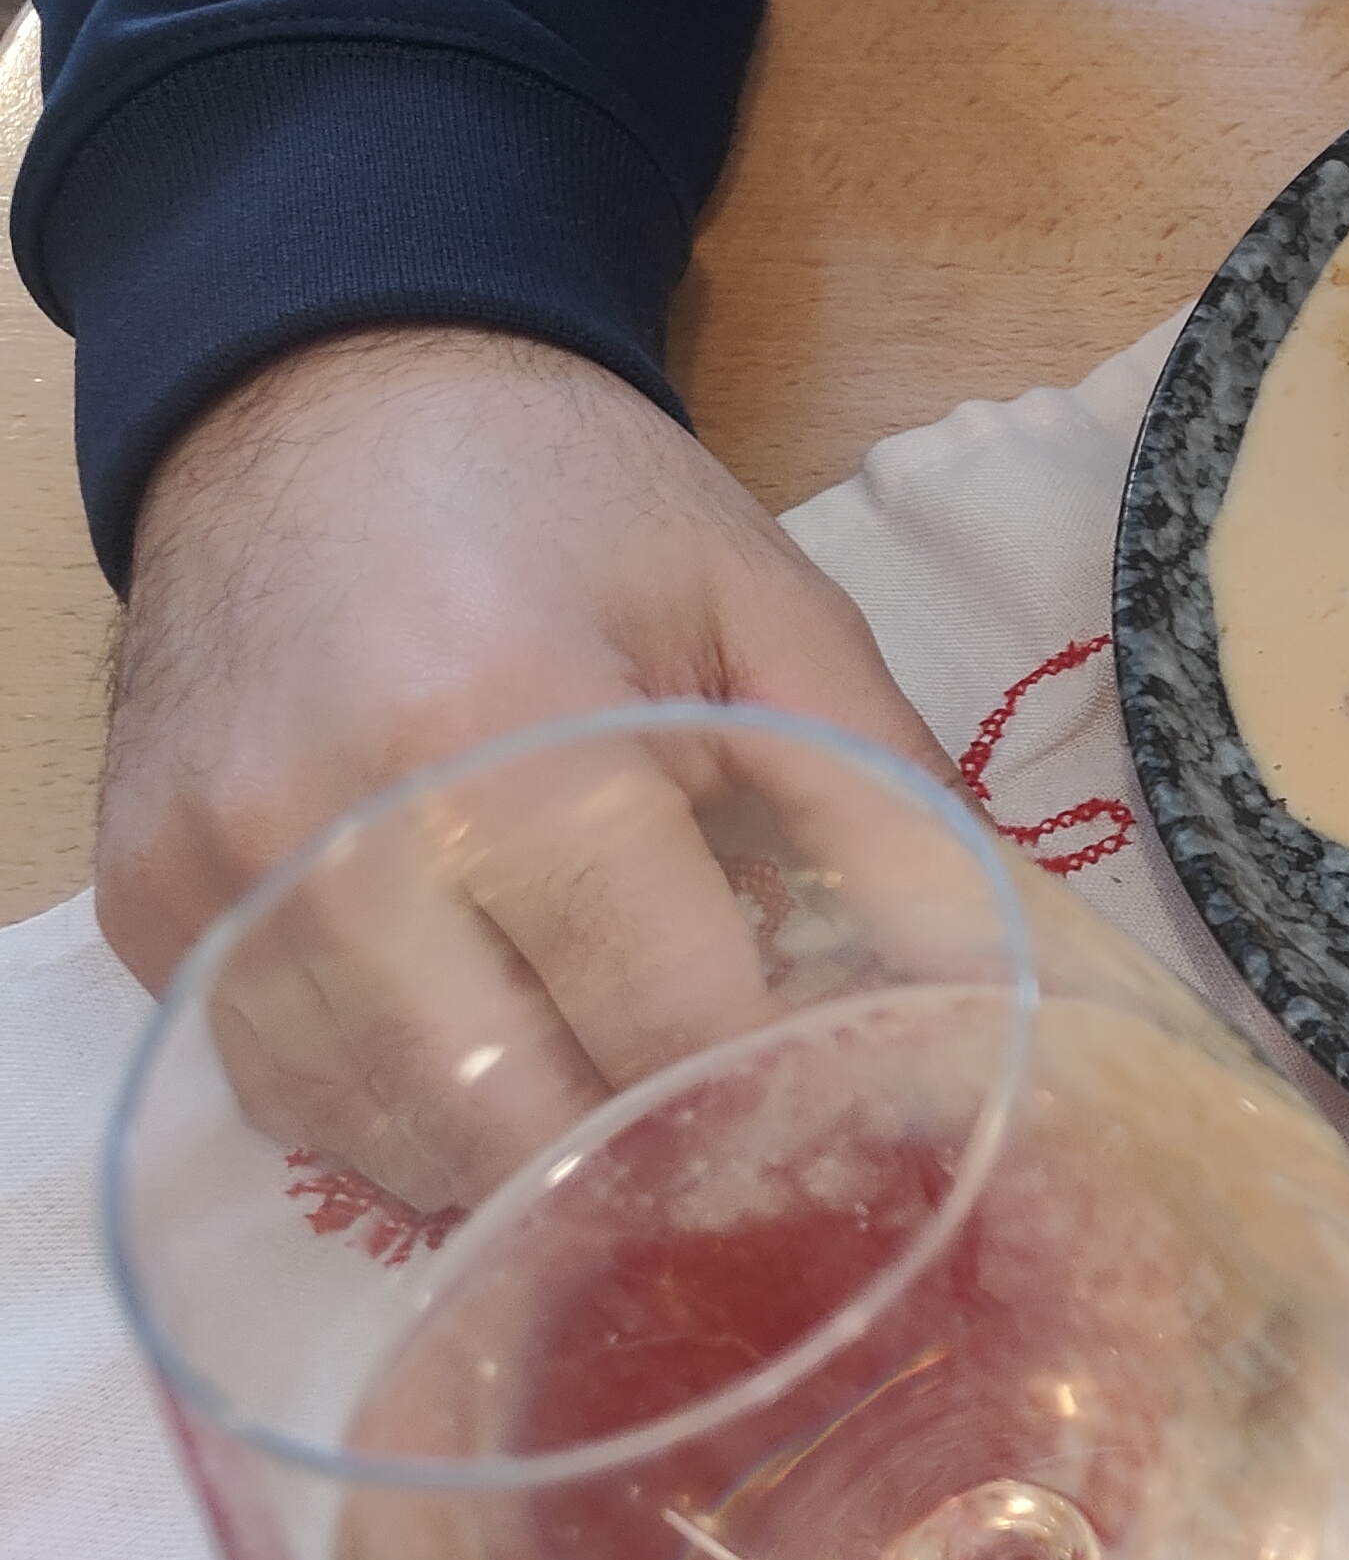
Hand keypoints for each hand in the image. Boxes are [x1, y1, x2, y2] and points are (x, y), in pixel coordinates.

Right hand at [101, 326, 953, 1201]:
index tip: (845, 1105)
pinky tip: (492, 1060)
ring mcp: (218, 882)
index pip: (666, 1017)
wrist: (323, 397)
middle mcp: (337, 829)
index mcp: (516, 730)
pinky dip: (403, 1117)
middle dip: (648, 1155)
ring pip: (392, 1140)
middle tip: (739, 1137)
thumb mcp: (763, 602)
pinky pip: (289, 1095)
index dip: (773, 1085)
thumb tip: (990, 971)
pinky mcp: (148, 911)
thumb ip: (886, 786)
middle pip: (521, 1118)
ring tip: (624, 1111)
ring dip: (524, 1162)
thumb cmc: (571, 502)